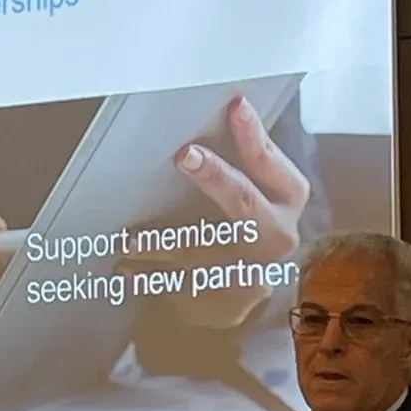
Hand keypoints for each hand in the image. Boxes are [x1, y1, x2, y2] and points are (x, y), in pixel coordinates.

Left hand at [134, 96, 311, 328]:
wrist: (245, 292)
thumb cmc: (243, 223)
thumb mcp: (253, 191)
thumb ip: (240, 162)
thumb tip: (210, 117)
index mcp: (286, 199)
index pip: (272, 164)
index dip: (255, 136)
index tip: (235, 107)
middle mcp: (276, 235)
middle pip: (246, 204)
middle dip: (216, 177)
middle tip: (185, 155)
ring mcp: (253, 272)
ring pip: (205, 252)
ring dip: (163, 243)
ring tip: (128, 241)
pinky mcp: (226, 303)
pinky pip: (181, 287)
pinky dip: (149, 277)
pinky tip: (124, 270)